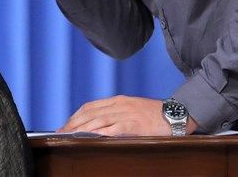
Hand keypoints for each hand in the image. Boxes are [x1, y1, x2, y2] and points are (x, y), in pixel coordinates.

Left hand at [58, 95, 197, 135]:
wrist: (176, 114)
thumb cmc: (155, 114)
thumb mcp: (132, 109)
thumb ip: (117, 114)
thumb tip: (99, 125)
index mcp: (118, 100)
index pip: (90, 106)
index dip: (76, 115)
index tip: (66, 124)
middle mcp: (119, 105)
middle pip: (90, 113)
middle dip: (73, 123)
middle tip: (61, 132)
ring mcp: (126, 114)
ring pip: (97, 120)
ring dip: (81, 128)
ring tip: (69, 136)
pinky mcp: (133, 124)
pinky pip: (112, 128)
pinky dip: (98, 133)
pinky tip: (89, 138)